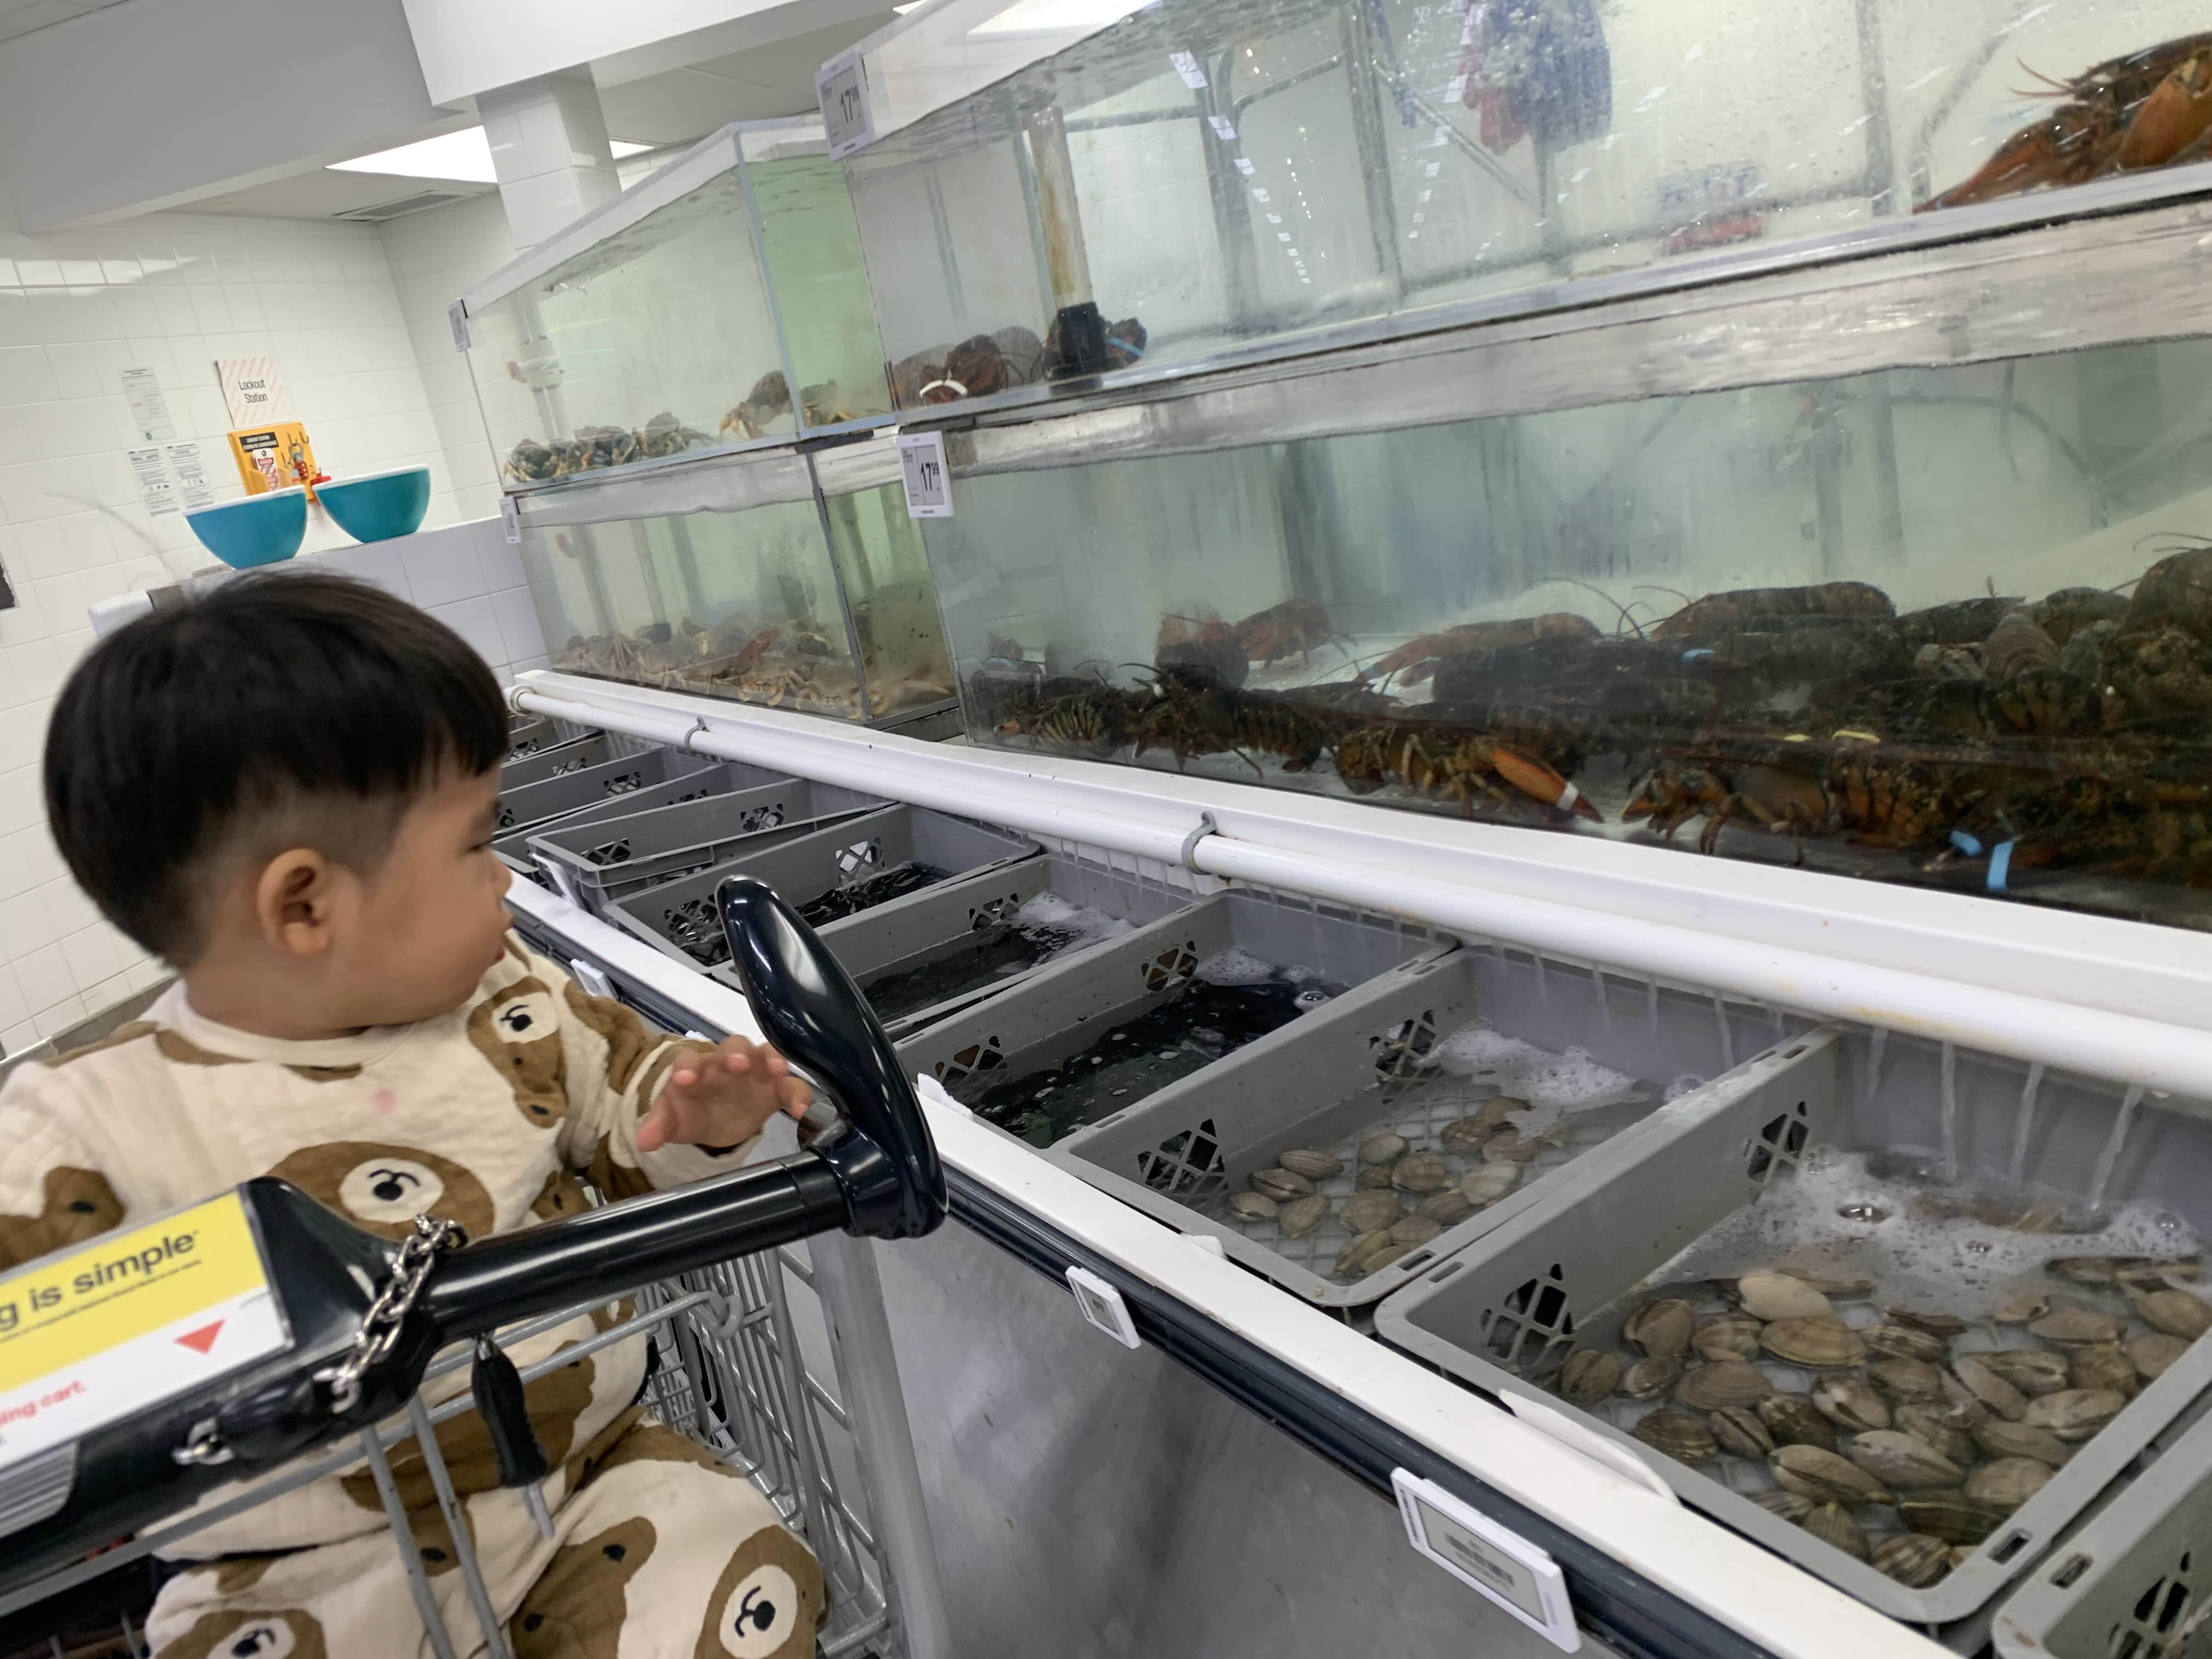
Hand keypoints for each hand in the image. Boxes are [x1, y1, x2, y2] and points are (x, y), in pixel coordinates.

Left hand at [637, 1036, 810, 1153]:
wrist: (716, 1120)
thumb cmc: (692, 1111)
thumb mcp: (674, 1120)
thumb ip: (660, 1126)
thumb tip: (644, 1141)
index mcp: (695, 1067)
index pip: (688, 1059)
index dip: (687, 1067)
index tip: (684, 1080)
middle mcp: (726, 1061)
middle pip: (732, 1046)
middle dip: (735, 1053)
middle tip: (737, 1064)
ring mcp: (755, 1070)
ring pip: (765, 1054)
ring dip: (771, 1059)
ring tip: (777, 1070)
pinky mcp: (776, 1088)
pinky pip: (791, 1085)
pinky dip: (798, 1094)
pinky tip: (802, 1110)